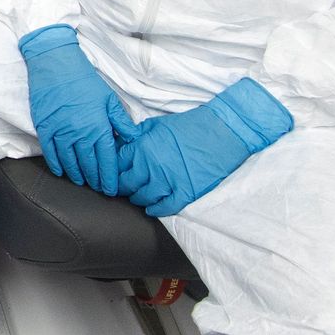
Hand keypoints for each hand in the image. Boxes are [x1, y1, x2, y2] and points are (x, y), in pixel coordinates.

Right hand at [18, 24, 138, 195]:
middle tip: (99, 189)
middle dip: (96, 179)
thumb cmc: (84, 80)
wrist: (56, 65)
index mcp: (98, 127)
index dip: (109, 176)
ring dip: (77, 175)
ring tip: (83, 182)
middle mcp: (79, 134)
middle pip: (89, 165)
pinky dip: (57, 165)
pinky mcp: (45, 129)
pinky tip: (62, 172)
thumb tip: (133, 138)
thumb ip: (121, 121)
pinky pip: (51, 153)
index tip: (111, 188)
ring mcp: (60, 133)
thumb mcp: (109, 98)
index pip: (106, 160)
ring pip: (70, 162)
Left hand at [118, 78, 292, 215]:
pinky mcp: (186, 192)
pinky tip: (152, 209)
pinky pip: (165, 207)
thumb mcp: (157, 124)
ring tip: (137, 197)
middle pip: (126, 184)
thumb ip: (137, 135)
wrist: (223, 132)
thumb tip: (121, 143)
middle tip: (121, 188)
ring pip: (143, 198)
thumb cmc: (190, 125)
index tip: (112, 174)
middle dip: (122, 186)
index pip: (117, 165)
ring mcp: (168, 181)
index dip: (113, 170)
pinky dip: (155, 210)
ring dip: (137, 199)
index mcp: (142, 147)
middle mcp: (151, 166)